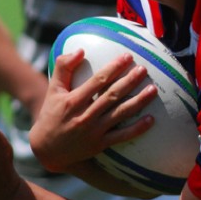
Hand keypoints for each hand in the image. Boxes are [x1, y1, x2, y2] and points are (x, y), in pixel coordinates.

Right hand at [29, 50, 157, 173]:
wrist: (47, 149)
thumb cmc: (51, 114)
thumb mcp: (53, 89)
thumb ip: (64, 67)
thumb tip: (80, 49)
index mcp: (73, 100)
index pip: (98, 80)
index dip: (114, 68)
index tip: (127, 57)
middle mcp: (85, 115)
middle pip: (112, 95)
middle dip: (130, 81)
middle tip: (143, 69)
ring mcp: (94, 131)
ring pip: (120, 114)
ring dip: (138, 101)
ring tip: (153, 90)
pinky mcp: (100, 144)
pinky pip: (122, 136)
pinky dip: (137, 128)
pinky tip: (151, 119)